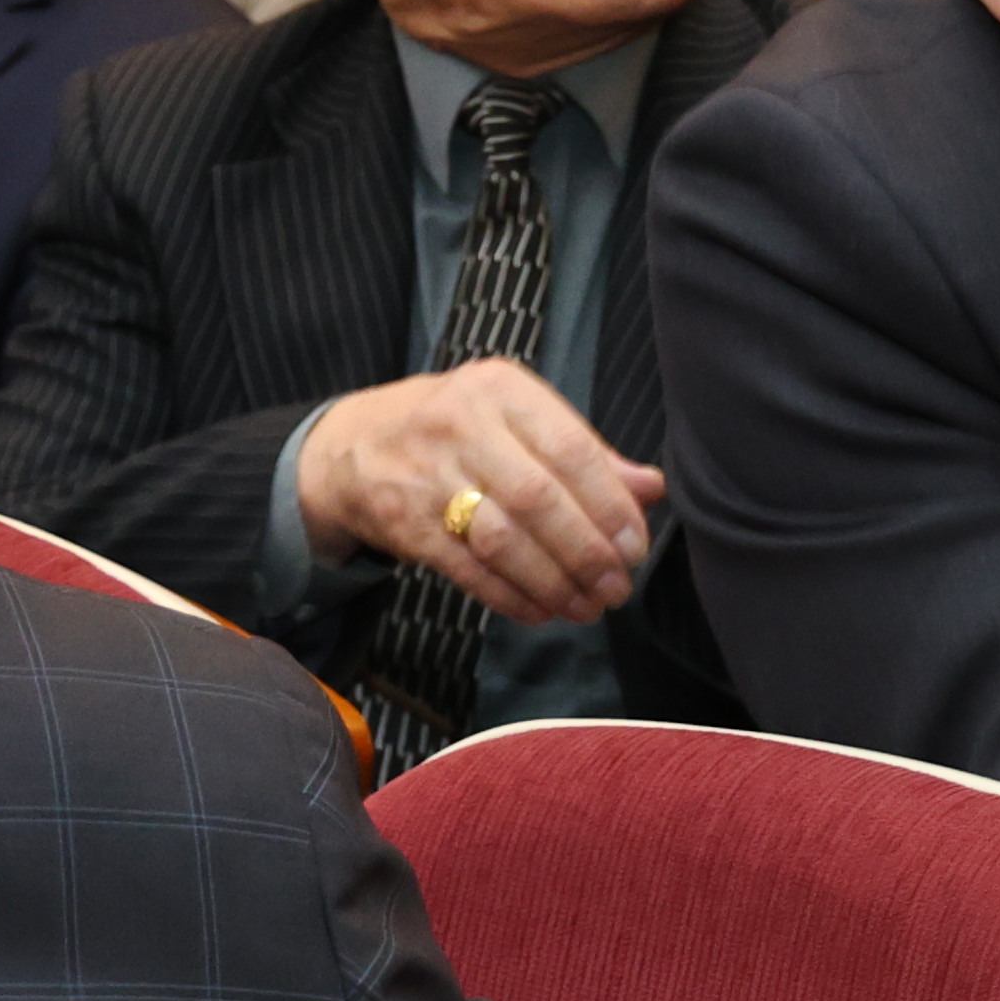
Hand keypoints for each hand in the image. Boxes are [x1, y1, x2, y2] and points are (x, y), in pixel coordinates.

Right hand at [297, 360, 663, 626]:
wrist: (349, 446)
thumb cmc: (455, 429)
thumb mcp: (515, 418)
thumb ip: (583, 452)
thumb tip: (650, 489)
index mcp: (501, 389)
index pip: (571, 449)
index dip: (610, 504)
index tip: (636, 545)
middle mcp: (462, 425)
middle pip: (538, 498)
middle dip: (586, 551)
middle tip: (617, 586)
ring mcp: (427, 475)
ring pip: (503, 539)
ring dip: (553, 582)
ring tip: (588, 607)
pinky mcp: (404, 523)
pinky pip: (468, 569)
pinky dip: (511, 596)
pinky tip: (542, 610)